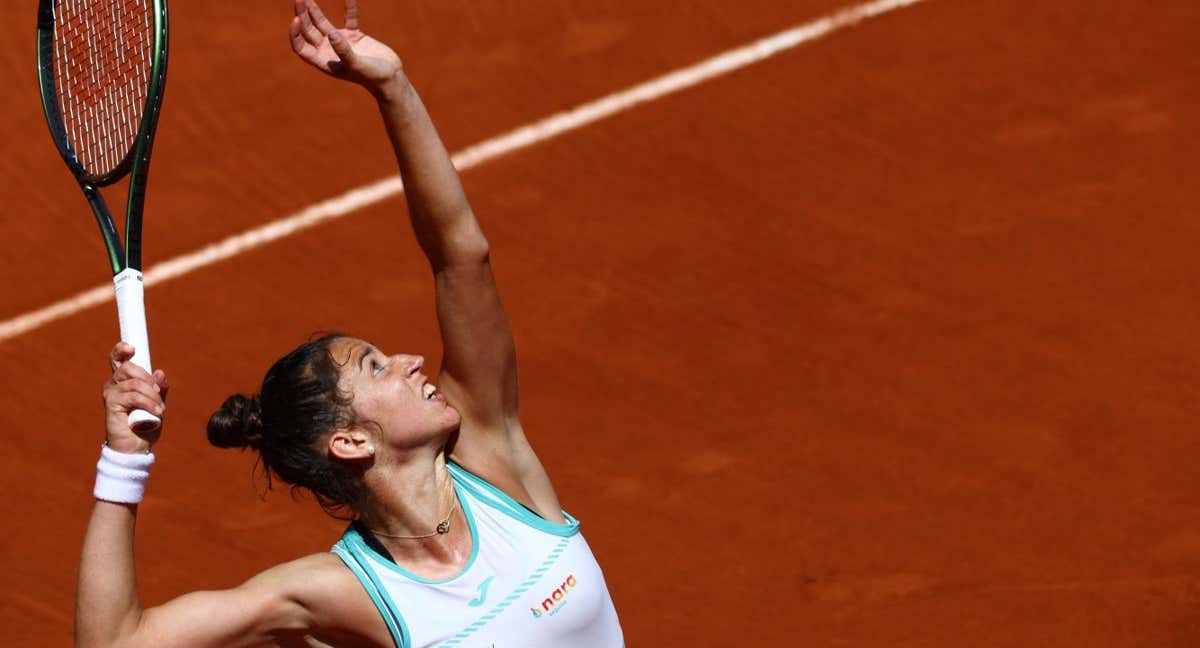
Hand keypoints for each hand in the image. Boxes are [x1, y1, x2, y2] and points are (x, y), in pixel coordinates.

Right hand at [103, 342, 168, 453]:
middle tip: (159, 397)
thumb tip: (159, 372)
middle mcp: (114, 384)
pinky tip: (156, 413)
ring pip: (135, 383)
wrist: (137, 446)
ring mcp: (110, 393)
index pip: (118, 360)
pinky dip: (149, 403)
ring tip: (159, 410)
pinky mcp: (111, 404)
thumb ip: (159, 388)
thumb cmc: (146, 424)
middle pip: (130, 368)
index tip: (131, 348)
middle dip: (149, 381)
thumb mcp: (157, 402)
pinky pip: (134, 396)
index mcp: (124, 381)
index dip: (121, 350)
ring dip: (152, 396)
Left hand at [290, 0, 405, 95]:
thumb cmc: (372, 77)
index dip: (295, 34)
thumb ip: (344, 51)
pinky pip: (349, 18)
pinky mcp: (355, 35)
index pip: (301, 47)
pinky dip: (349, 8)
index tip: (296, 19)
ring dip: (314, 11)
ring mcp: (341, 42)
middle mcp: (329, 51)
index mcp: (324, 62)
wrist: (391, 78)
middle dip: (303, 15)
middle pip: (309, 31)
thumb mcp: (357, 65)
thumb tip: (332, 33)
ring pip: (322, 23)